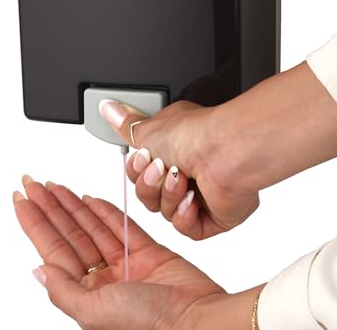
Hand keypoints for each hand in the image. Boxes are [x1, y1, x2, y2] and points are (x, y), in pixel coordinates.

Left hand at [13, 176, 261, 329]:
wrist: (200, 319)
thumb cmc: (152, 324)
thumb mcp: (95, 311)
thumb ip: (64, 290)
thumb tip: (37, 271)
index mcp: (86, 294)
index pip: (52, 249)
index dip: (35, 221)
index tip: (22, 198)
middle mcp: (102, 278)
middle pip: (69, 233)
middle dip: (50, 206)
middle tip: (34, 183)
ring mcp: (124, 263)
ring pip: (91, 226)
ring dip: (72, 204)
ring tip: (55, 186)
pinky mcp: (147, 252)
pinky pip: (120, 225)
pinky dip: (105, 210)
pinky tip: (89, 198)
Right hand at [99, 62, 336, 240]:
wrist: (227, 151)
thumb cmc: (196, 134)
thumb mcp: (149, 129)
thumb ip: (126, 125)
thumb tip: (109, 108)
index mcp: (171, 148)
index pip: (141, 171)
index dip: (136, 170)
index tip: (141, 159)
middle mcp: (186, 169)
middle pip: (149, 195)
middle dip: (149, 185)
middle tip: (160, 167)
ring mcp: (201, 193)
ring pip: (164, 211)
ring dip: (168, 196)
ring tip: (181, 179)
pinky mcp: (214, 215)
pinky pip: (187, 228)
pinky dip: (185, 215)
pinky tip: (192, 198)